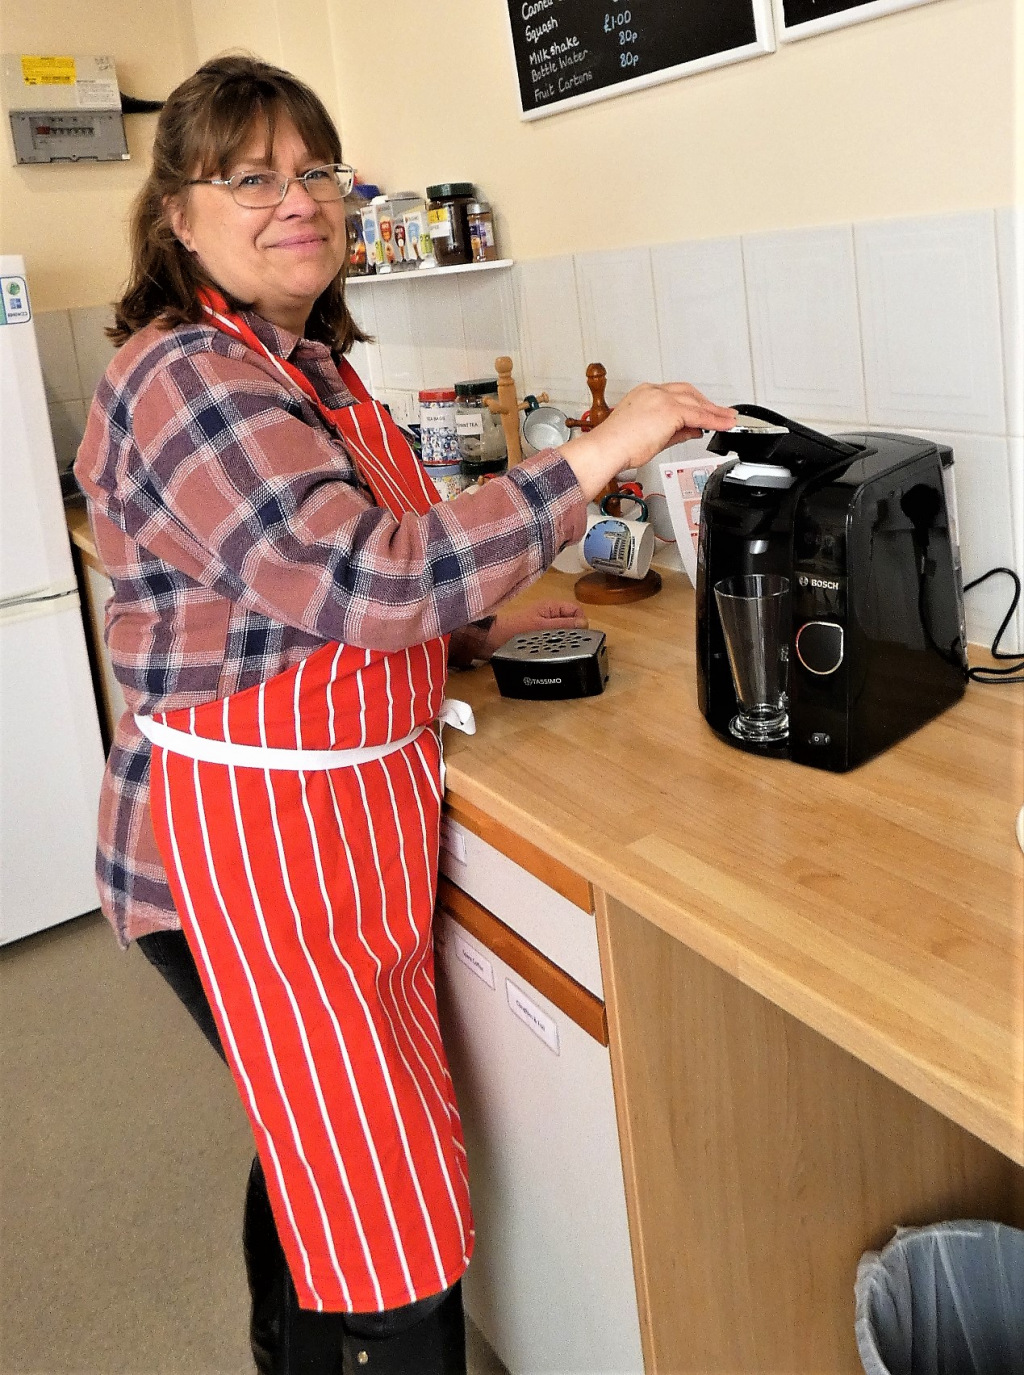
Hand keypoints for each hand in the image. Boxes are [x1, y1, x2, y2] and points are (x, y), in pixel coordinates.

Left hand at [480, 600, 587, 658]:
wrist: (493, 640)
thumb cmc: (515, 630)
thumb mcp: (542, 627)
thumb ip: (563, 625)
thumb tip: (584, 624)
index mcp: (552, 606)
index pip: (576, 610)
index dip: (581, 622)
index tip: (580, 636)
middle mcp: (550, 613)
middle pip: (571, 621)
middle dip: (572, 632)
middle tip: (567, 643)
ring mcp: (545, 624)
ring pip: (563, 631)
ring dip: (563, 639)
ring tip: (557, 647)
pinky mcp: (539, 634)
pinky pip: (554, 637)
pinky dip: (555, 643)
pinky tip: (550, 650)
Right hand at [561, 383, 736, 501]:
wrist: (607, 449)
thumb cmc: (618, 446)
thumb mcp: (651, 436)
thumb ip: (675, 431)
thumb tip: (693, 430)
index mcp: (644, 394)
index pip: (675, 395)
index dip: (693, 404)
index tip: (703, 413)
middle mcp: (653, 392)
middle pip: (689, 393)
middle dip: (706, 404)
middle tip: (721, 415)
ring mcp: (661, 398)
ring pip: (696, 402)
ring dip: (714, 411)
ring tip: (728, 420)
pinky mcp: (670, 410)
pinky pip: (699, 414)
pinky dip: (714, 420)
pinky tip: (723, 425)